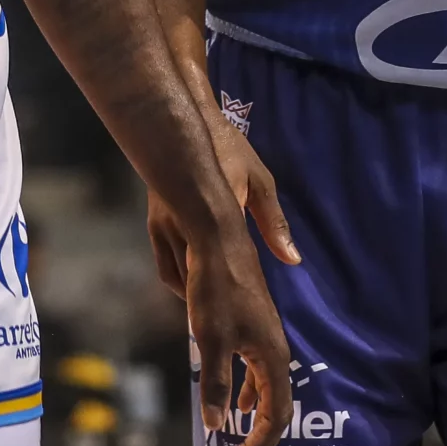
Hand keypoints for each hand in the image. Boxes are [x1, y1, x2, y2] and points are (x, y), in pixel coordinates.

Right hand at [149, 119, 298, 297]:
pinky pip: (164, 265)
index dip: (232, 293)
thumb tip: (292, 259)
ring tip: (214, 314)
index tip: (246, 312)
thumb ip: (274, 222)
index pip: (223, 266)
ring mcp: (164, 225)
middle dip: (211, 302)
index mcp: (213, 214)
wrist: (188, 121)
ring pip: (176, 275)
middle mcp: (183, 223)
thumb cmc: (230, 149)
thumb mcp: (260, 180)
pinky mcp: (154, 223)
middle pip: (195, 278)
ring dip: (194, 295)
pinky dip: (179, 281)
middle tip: (231, 323)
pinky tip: (194, 290)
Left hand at [180, 211, 293, 445]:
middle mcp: (273, 347)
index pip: (275, 415)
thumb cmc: (215, 286)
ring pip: (267, 388)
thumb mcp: (210, 339)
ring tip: (241, 443)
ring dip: (256, 418)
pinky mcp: (250, 324)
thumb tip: (216, 425)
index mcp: (272, 355)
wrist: (215, 235)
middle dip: (259, 441)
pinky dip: (248, 394)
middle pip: (276, 406)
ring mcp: (263, 335)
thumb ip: (215, 383)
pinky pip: (256, 371)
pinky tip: (234, 400)